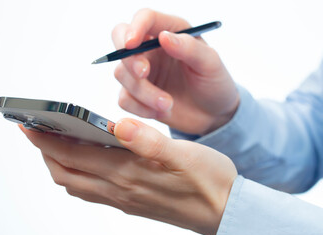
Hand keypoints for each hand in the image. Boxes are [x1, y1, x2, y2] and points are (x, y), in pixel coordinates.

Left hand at [20, 119, 236, 234]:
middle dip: (45, 151)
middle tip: (36, 130)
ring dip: (59, 163)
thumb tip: (120, 126)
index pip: (74, 156)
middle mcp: (120, 190)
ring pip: (76, 184)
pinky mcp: (131, 202)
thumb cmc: (208, 181)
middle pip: (66, 173)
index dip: (47, 140)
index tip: (30, 123)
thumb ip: (149, 142)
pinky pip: (91, 191)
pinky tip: (86, 162)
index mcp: (128, 174)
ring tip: (55, 142)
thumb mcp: (184, 156)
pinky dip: (78, 174)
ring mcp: (123, 199)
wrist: (224, 211)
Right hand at [112, 9, 239, 134]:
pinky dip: (140, 108)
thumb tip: (164, 37)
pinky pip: (124, 99)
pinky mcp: (137, 95)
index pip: (145, 18)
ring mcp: (142, 72)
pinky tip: (162, 111)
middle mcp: (151, 49)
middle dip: (129, 59)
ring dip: (143, 92)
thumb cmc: (214, 84)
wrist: (213, 115)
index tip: (132, 44)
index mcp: (171, 31)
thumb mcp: (211, 64)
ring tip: (168, 104)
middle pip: (120, 40)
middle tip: (144, 74)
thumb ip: (189, 48)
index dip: (134, 27)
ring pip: (122, 74)